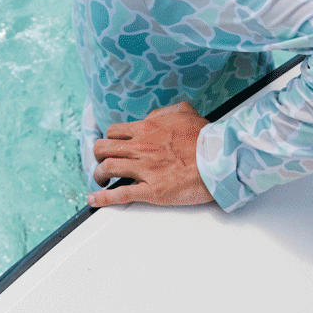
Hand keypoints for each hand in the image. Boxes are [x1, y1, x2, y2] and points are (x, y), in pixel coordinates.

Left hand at [88, 101, 214, 208]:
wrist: (219, 159)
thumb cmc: (204, 137)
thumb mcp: (183, 111)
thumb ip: (162, 113)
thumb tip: (149, 119)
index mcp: (147, 128)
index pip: (114, 132)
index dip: (109, 140)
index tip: (110, 147)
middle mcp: (141, 147)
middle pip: (104, 148)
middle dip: (99, 156)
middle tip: (102, 162)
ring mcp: (145, 169)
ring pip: (108, 168)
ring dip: (99, 175)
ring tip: (101, 180)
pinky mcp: (152, 190)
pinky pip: (121, 194)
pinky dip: (103, 199)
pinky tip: (94, 200)